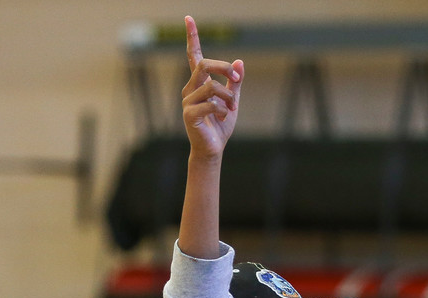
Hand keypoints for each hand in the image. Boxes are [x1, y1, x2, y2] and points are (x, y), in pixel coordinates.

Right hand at [181, 15, 242, 159]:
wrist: (213, 148)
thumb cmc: (220, 125)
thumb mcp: (232, 100)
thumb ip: (235, 82)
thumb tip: (239, 62)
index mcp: (198, 83)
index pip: (193, 56)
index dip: (192, 37)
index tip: (189, 19)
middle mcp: (190, 88)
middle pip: (204, 65)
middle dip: (224, 69)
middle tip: (236, 79)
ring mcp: (187, 101)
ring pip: (211, 85)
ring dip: (228, 95)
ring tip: (232, 108)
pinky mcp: (189, 114)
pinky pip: (210, 103)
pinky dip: (222, 108)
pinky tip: (222, 116)